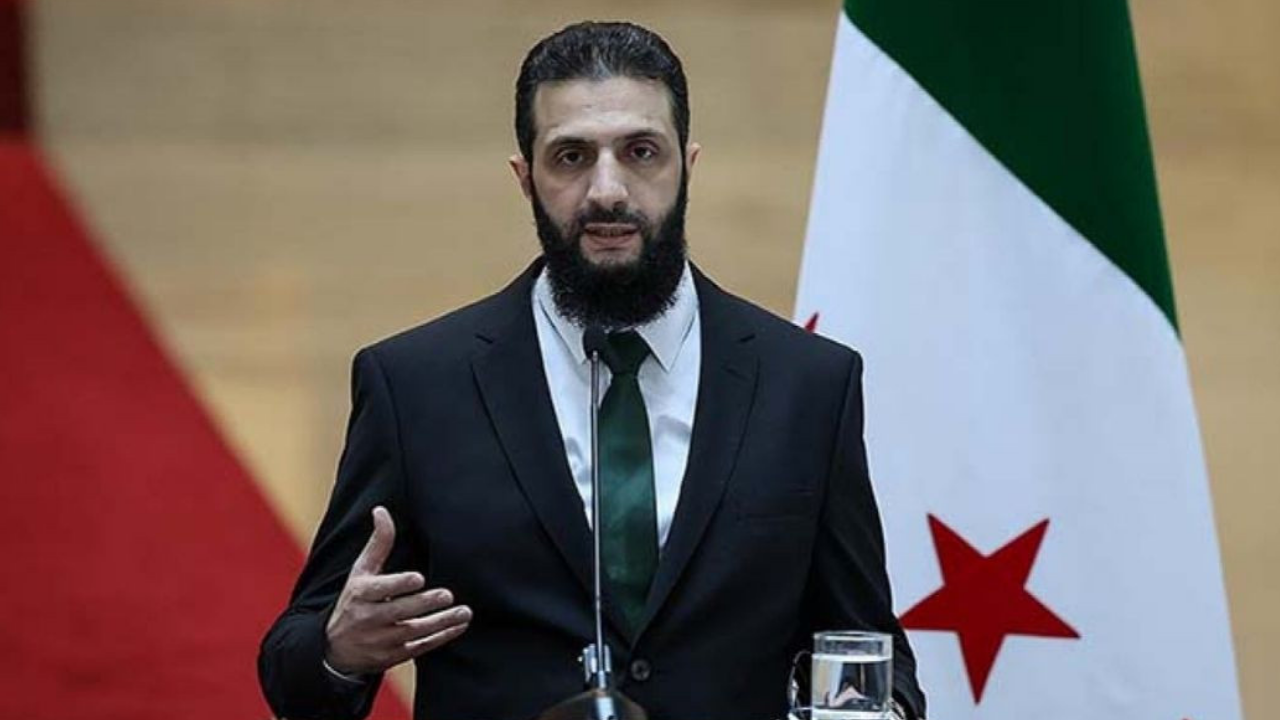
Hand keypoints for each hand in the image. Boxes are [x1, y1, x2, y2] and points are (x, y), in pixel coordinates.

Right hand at [324, 506, 470, 674]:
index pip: (378, 590)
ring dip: (441, 622)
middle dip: (424, 604)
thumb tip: (382, 511)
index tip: (418, 578)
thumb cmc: (354, 601)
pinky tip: (459, 625)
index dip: (398, 584)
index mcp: (360, 594)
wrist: (334, 648)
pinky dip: (441, 638)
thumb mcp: (360, 572)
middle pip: (399, 612)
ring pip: (413, 632)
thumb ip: (377, 543)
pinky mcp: (393, 656)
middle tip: (447, 595)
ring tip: (464, 611)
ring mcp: (381, 640)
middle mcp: (368, 618)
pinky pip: (420, 647)